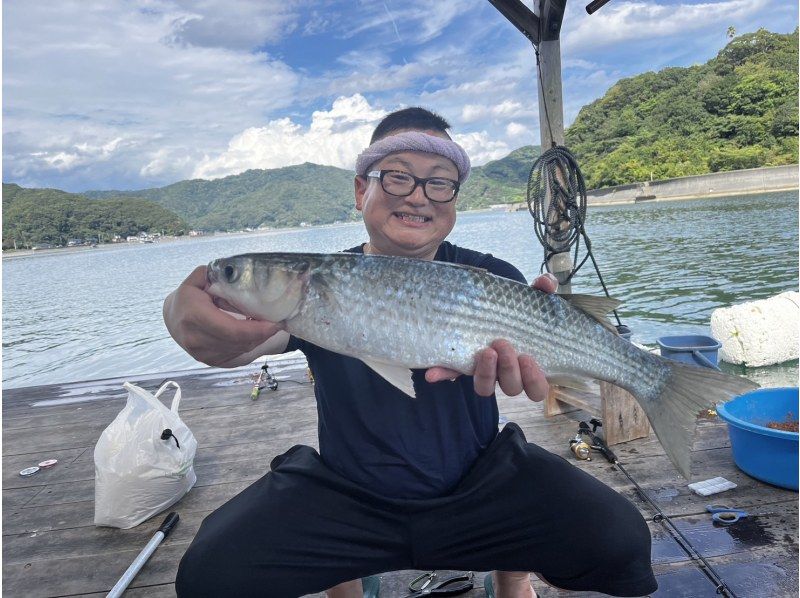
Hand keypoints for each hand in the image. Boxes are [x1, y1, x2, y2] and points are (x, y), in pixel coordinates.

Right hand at [163, 265, 282, 366]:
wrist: (174, 318)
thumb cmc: (190, 296)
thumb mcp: (197, 280)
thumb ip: (214, 274)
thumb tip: (235, 275)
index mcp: (193, 315)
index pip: (231, 329)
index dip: (256, 329)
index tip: (274, 323)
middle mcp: (195, 338)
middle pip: (239, 342)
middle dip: (262, 335)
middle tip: (277, 324)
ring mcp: (200, 353)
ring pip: (239, 350)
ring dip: (257, 340)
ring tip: (266, 326)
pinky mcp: (208, 361)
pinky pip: (235, 355)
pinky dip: (248, 345)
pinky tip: (253, 334)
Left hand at [425, 273, 557, 400]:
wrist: (491, 303)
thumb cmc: (519, 309)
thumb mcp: (531, 298)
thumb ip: (543, 289)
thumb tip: (547, 282)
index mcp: (528, 365)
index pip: (536, 389)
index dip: (534, 380)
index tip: (528, 357)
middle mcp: (506, 373)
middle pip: (511, 388)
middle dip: (509, 369)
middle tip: (503, 343)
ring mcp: (483, 370)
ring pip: (484, 388)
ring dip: (485, 373)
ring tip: (485, 350)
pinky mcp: (460, 363)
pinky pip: (451, 373)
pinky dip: (443, 373)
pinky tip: (433, 372)